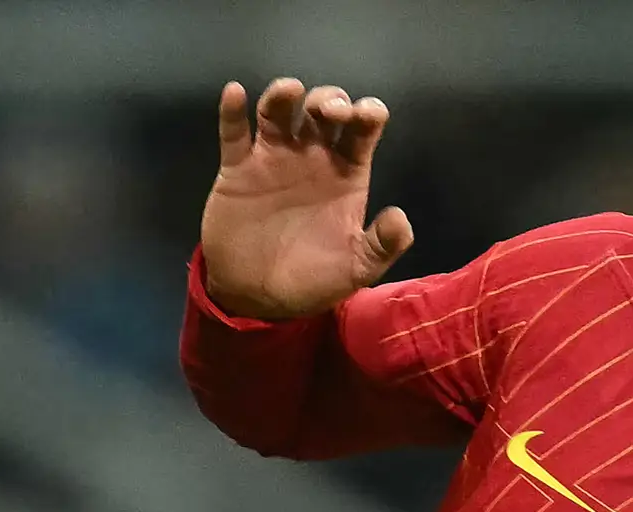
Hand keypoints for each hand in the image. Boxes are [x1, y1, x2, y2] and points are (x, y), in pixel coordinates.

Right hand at [200, 77, 413, 321]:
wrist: (257, 298)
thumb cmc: (312, 281)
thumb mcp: (355, 270)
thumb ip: (381, 246)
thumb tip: (400, 218)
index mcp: (345, 173)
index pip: (362, 131)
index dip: (368, 113)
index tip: (366, 115)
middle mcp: (312, 157)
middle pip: (324, 109)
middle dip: (330, 99)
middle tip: (328, 112)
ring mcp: (274, 158)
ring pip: (280, 109)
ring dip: (284, 94)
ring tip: (290, 92)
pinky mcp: (238, 168)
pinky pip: (234, 132)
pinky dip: (232, 110)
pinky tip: (235, 93)